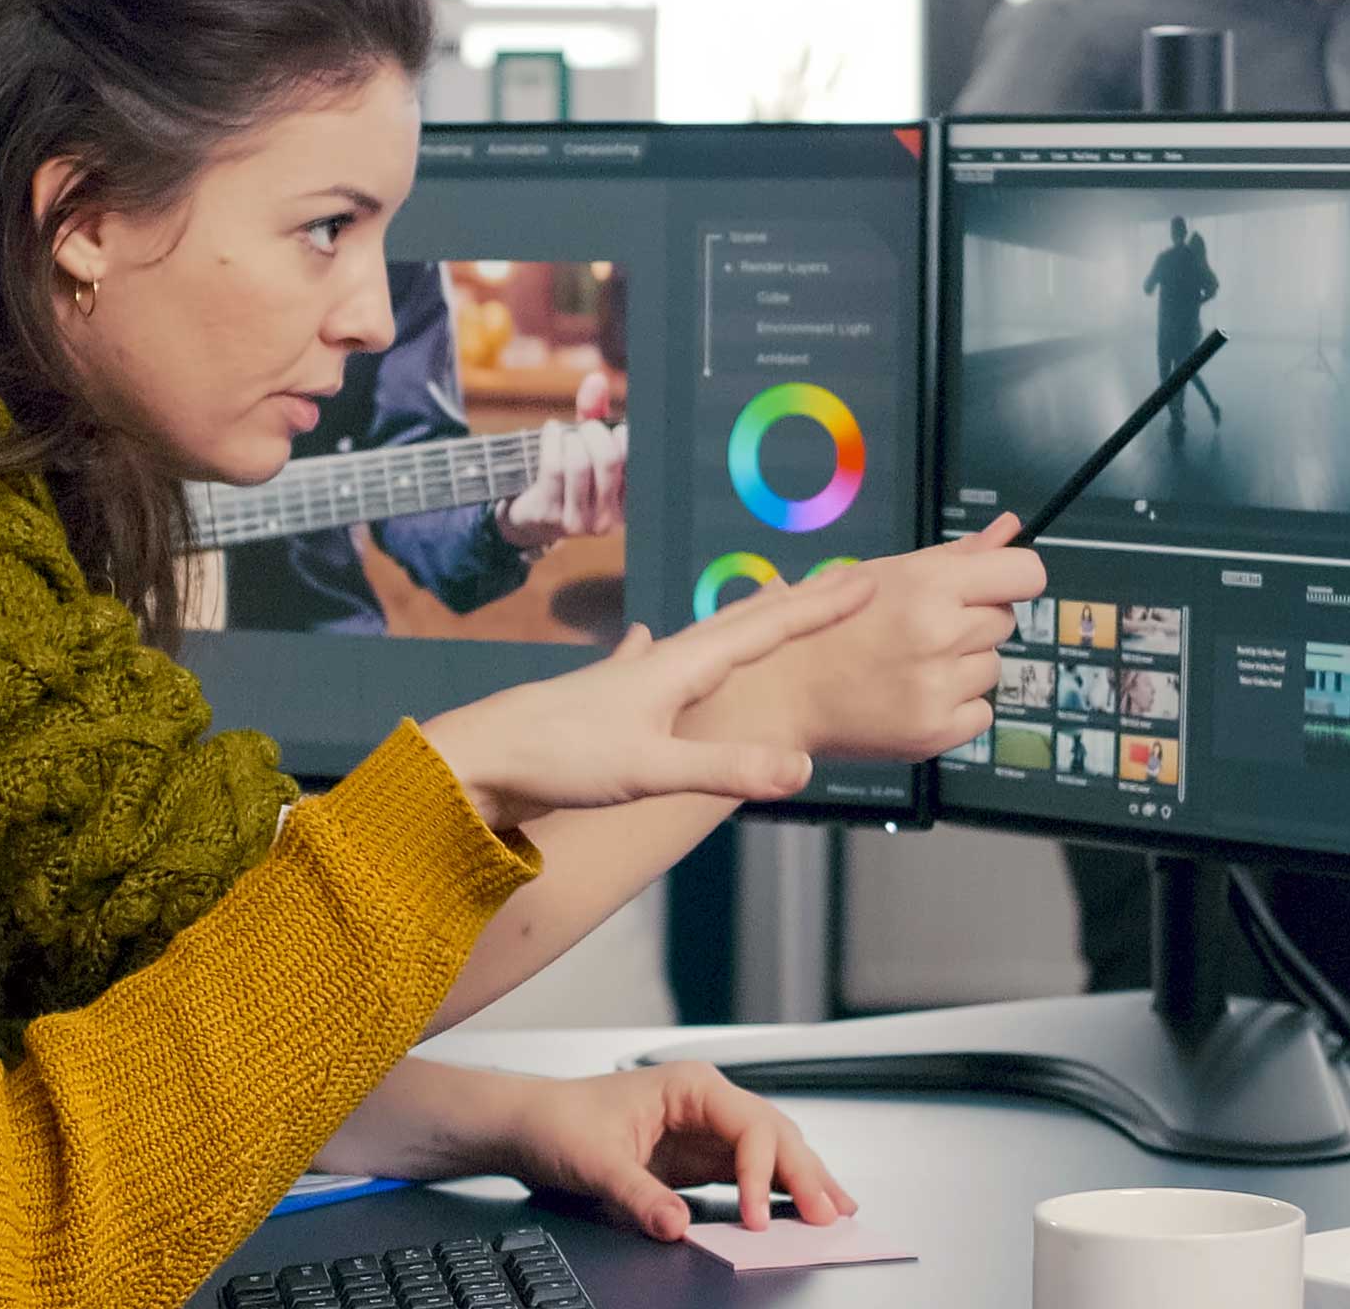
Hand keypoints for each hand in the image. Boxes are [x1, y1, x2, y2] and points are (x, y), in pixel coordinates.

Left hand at [420, 570, 873, 829]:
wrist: (480, 760)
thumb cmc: (559, 761)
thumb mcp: (652, 771)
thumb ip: (726, 768)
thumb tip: (799, 767)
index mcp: (680, 668)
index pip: (765, 630)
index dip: (819, 608)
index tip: (869, 579)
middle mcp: (660, 662)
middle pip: (743, 623)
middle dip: (798, 603)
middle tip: (846, 579)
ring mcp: (631, 679)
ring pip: (703, 639)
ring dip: (746, 621)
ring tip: (770, 600)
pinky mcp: (607, 702)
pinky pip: (655, 663)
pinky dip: (669, 649)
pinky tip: (644, 638)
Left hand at [488, 1063, 857, 1240]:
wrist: (529, 1125)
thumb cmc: (557, 1122)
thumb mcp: (593, 1162)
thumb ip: (637, 1195)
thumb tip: (676, 1226)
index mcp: (690, 1086)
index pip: (750, 1127)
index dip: (761, 1173)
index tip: (756, 1217)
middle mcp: (708, 1103)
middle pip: (775, 1136)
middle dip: (805, 1175)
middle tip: (829, 1215)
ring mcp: (709, 1130)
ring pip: (773, 1151)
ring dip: (803, 1180)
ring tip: (837, 1210)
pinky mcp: (702, 1158)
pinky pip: (752, 1173)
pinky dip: (779, 1191)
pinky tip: (800, 1208)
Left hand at [499, 372, 626, 549]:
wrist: (531, 516)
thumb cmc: (568, 474)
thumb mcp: (587, 444)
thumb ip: (596, 412)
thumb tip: (596, 379)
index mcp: (628, 503)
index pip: (635, 460)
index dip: (623, 435)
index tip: (611, 427)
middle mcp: (609, 518)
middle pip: (609, 460)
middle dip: (594, 432)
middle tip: (586, 427)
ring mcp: (579, 521)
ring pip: (579, 464)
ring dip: (570, 438)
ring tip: (565, 434)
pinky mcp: (550, 514)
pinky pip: (553, 467)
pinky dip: (551, 440)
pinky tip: (551, 432)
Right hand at [684, 513, 1044, 760]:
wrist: (778, 691)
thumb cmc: (824, 625)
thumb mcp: (883, 573)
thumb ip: (955, 554)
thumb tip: (1010, 530)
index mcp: (927, 586)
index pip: (1026, 575)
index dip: (1013, 579)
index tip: (995, 587)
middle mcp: (938, 636)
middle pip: (1005, 622)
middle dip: (973, 622)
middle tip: (920, 630)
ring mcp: (938, 688)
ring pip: (993, 668)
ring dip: (963, 666)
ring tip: (909, 665)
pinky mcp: (935, 732)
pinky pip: (981, 713)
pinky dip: (955, 706)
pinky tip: (912, 695)